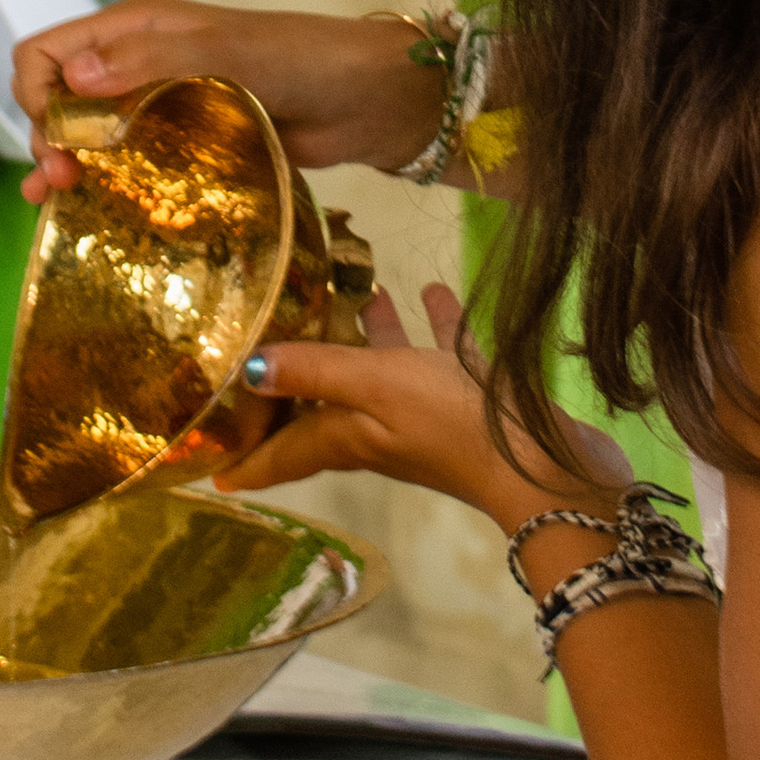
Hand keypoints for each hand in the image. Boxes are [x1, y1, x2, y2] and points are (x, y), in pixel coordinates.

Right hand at [12, 0, 445, 199]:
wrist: (366, 99)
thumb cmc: (303, 58)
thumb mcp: (228, 51)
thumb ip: (153, 60)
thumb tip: (76, 77)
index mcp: (133, 29)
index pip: (47, 52)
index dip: (35, 92)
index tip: (54, 136)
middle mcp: (135, 65)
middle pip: (57, 99)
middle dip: (45, 135)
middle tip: (59, 180)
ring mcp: (156, 109)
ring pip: (84, 136)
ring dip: (62, 163)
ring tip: (55, 199)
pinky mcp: (180, 147)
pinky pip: (122, 165)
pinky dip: (96, 183)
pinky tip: (82, 207)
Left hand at [224, 282, 630, 534]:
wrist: (548, 463)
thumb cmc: (455, 426)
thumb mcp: (375, 388)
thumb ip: (315, 370)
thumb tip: (245, 371)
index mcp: (349, 436)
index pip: (283, 451)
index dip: (246, 459)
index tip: (210, 468)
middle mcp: (382, 428)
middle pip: (327, 405)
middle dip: (301, 379)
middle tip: (273, 345)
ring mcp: (428, 414)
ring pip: (385, 372)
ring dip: (369, 335)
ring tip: (360, 290)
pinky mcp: (472, 397)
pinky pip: (442, 353)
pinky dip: (432, 324)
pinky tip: (432, 290)